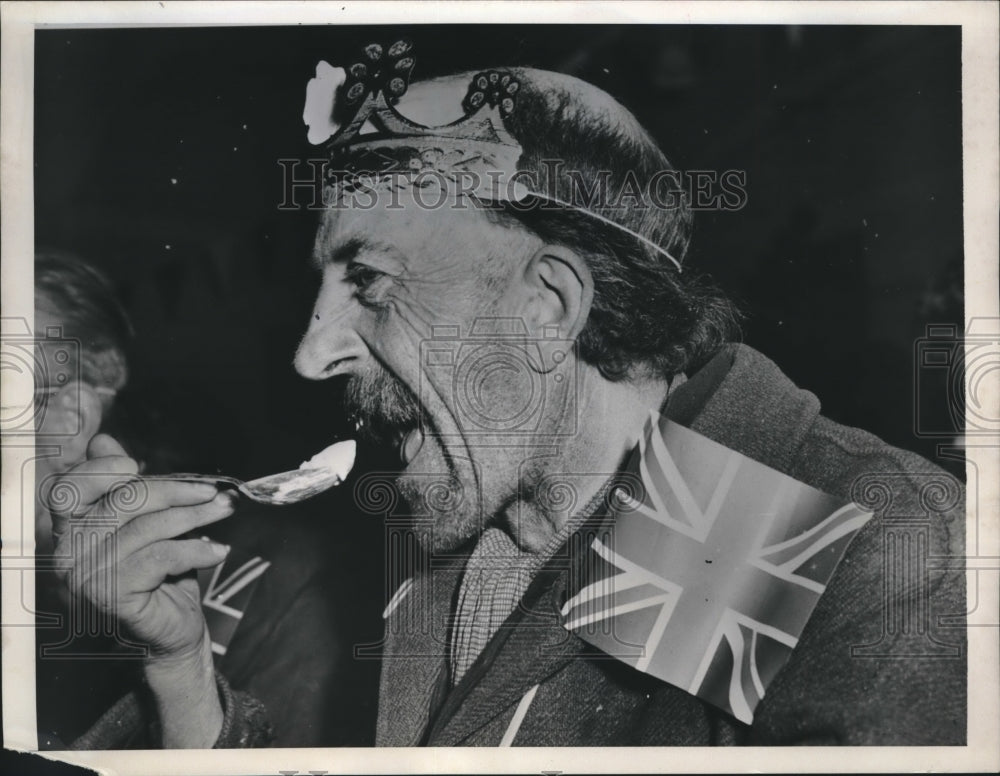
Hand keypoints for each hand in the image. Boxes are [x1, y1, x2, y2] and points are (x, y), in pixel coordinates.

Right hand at [48, 433, 235, 745]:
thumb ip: (125, 485)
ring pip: (147, 528)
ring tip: (223, 512)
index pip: (67, 489)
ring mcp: (87, 576)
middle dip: (175, 491)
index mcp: (70, 530)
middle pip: (121, 502)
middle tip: (212, 492)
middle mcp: (69, 553)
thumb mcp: (145, 522)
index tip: (137, 464)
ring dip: (194, 516)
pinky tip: (218, 550)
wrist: (171, 631)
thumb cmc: (159, 574)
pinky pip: (161, 557)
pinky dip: (196, 549)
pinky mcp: (113, 594)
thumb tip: (105, 440)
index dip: (99, 471)